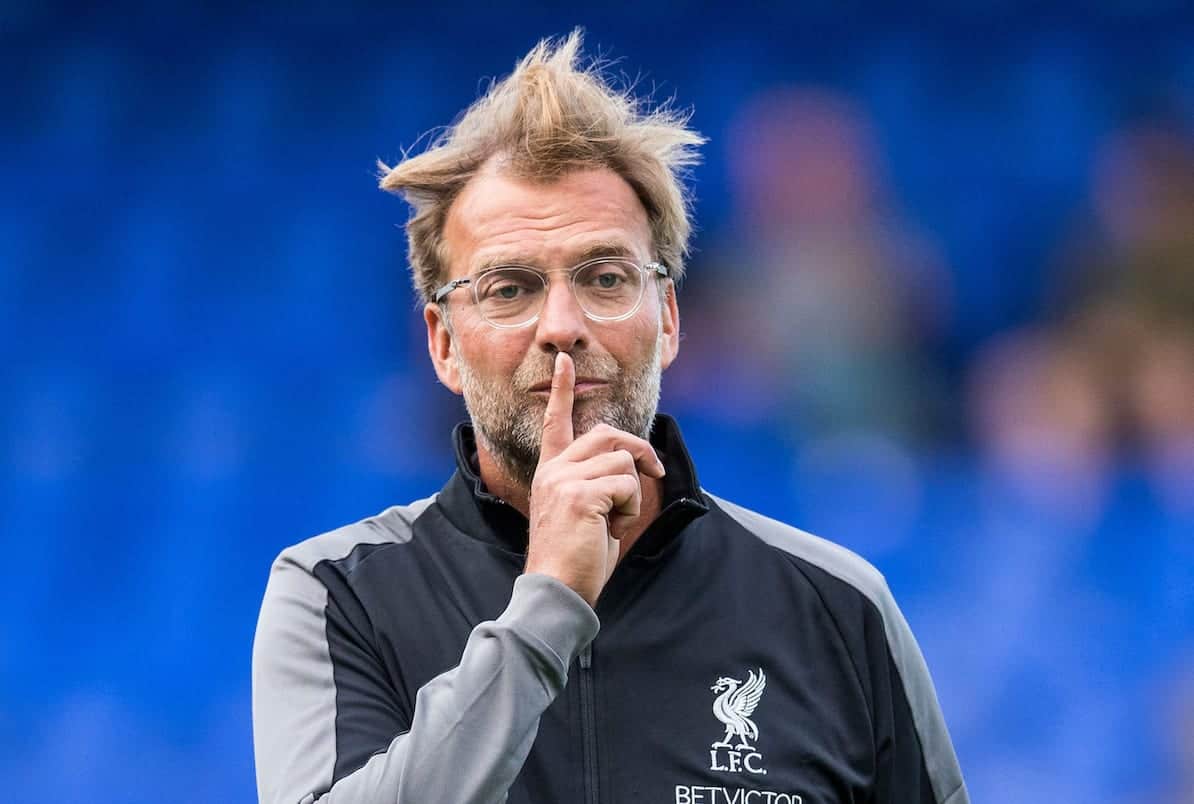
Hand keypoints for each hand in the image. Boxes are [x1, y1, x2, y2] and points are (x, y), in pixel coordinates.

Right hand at [524, 352, 665, 606]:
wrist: (557, 590)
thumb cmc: (577, 559)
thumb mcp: (588, 513)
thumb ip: (600, 484)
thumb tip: (633, 467)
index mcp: (552, 472)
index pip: (557, 422)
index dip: (564, 390)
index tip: (565, 361)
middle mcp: (554, 470)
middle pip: (609, 435)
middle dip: (639, 451)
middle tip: (653, 471)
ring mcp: (564, 480)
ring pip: (623, 462)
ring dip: (631, 495)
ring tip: (613, 522)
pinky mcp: (580, 494)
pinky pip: (627, 484)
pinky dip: (629, 509)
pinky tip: (610, 530)